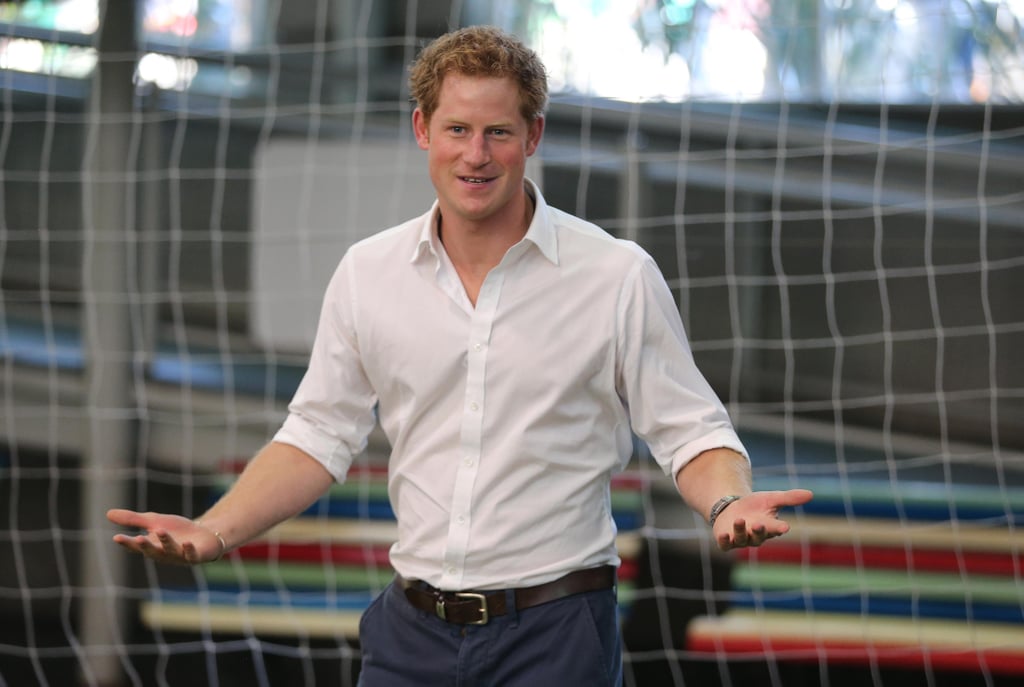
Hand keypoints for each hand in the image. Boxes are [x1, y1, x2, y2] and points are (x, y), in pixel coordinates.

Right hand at [107, 509, 225, 564]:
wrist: (204, 535)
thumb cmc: (177, 530)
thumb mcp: (154, 521)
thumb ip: (133, 520)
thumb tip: (107, 513)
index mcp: (152, 547)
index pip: (136, 546)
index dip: (127, 543)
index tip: (116, 537)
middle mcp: (164, 554)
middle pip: (152, 551)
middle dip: (145, 546)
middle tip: (138, 538)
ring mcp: (180, 556)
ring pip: (171, 551)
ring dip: (166, 542)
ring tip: (161, 530)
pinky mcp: (196, 556)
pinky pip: (191, 555)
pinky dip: (188, 549)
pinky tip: (186, 542)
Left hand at [712, 489, 812, 551]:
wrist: (731, 510)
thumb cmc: (755, 506)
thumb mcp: (771, 499)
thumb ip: (789, 498)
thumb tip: (811, 494)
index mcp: (768, 527)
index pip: (776, 528)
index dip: (779, 528)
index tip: (785, 527)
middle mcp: (755, 536)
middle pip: (759, 536)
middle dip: (759, 531)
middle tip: (759, 524)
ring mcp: (740, 540)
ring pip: (741, 539)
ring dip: (740, 530)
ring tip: (739, 520)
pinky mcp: (725, 541)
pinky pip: (725, 545)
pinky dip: (725, 541)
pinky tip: (724, 535)